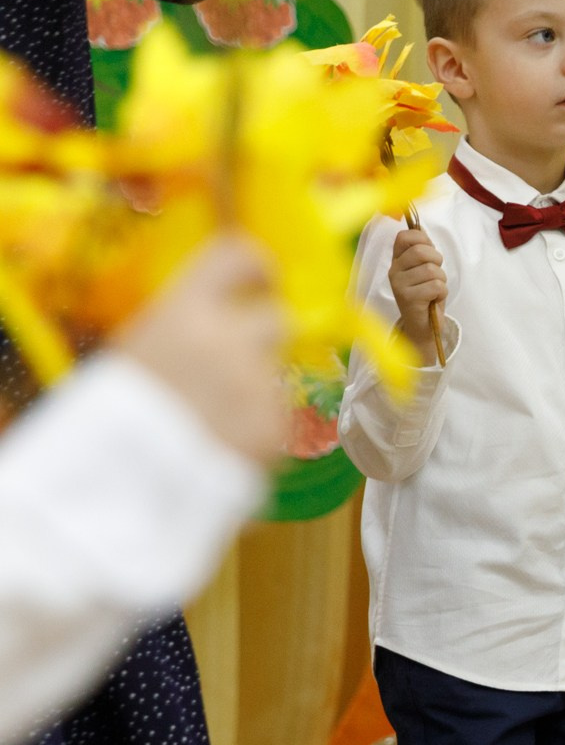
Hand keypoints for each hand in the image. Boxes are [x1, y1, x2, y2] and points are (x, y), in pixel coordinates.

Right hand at [113, 235, 288, 462]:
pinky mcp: (275, 429)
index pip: (238, 257)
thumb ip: (178, 330)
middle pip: (277, 318)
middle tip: (235, 359)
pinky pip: (275, 418)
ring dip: (253, 388)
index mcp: (186, 312)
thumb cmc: (107, 417)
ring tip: (210, 419)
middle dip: (262, 336)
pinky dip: (256, 428)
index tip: (259, 276)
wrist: (119, 487)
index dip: (255, 265)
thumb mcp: (132, 353)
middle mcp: (232, 340)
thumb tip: (202, 322)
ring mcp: (260, 385)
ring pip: (274, 374)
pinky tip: (218, 445)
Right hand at [388, 225, 446, 353]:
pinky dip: (442, 293)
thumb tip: (421, 230)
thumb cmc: (426, 295)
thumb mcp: (424, 269)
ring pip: (432, 270)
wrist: (424, 326)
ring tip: (433, 290)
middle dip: (438, 261)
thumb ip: (422, 250)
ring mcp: (399, 284)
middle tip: (436, 275)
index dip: (423, 239)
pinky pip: (436, 286)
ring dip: (441, 281)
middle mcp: (394, 270)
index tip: (429, 252)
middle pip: (422, 251)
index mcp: (397, 260)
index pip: (405, 236)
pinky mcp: (408, 298)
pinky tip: (433, 300)